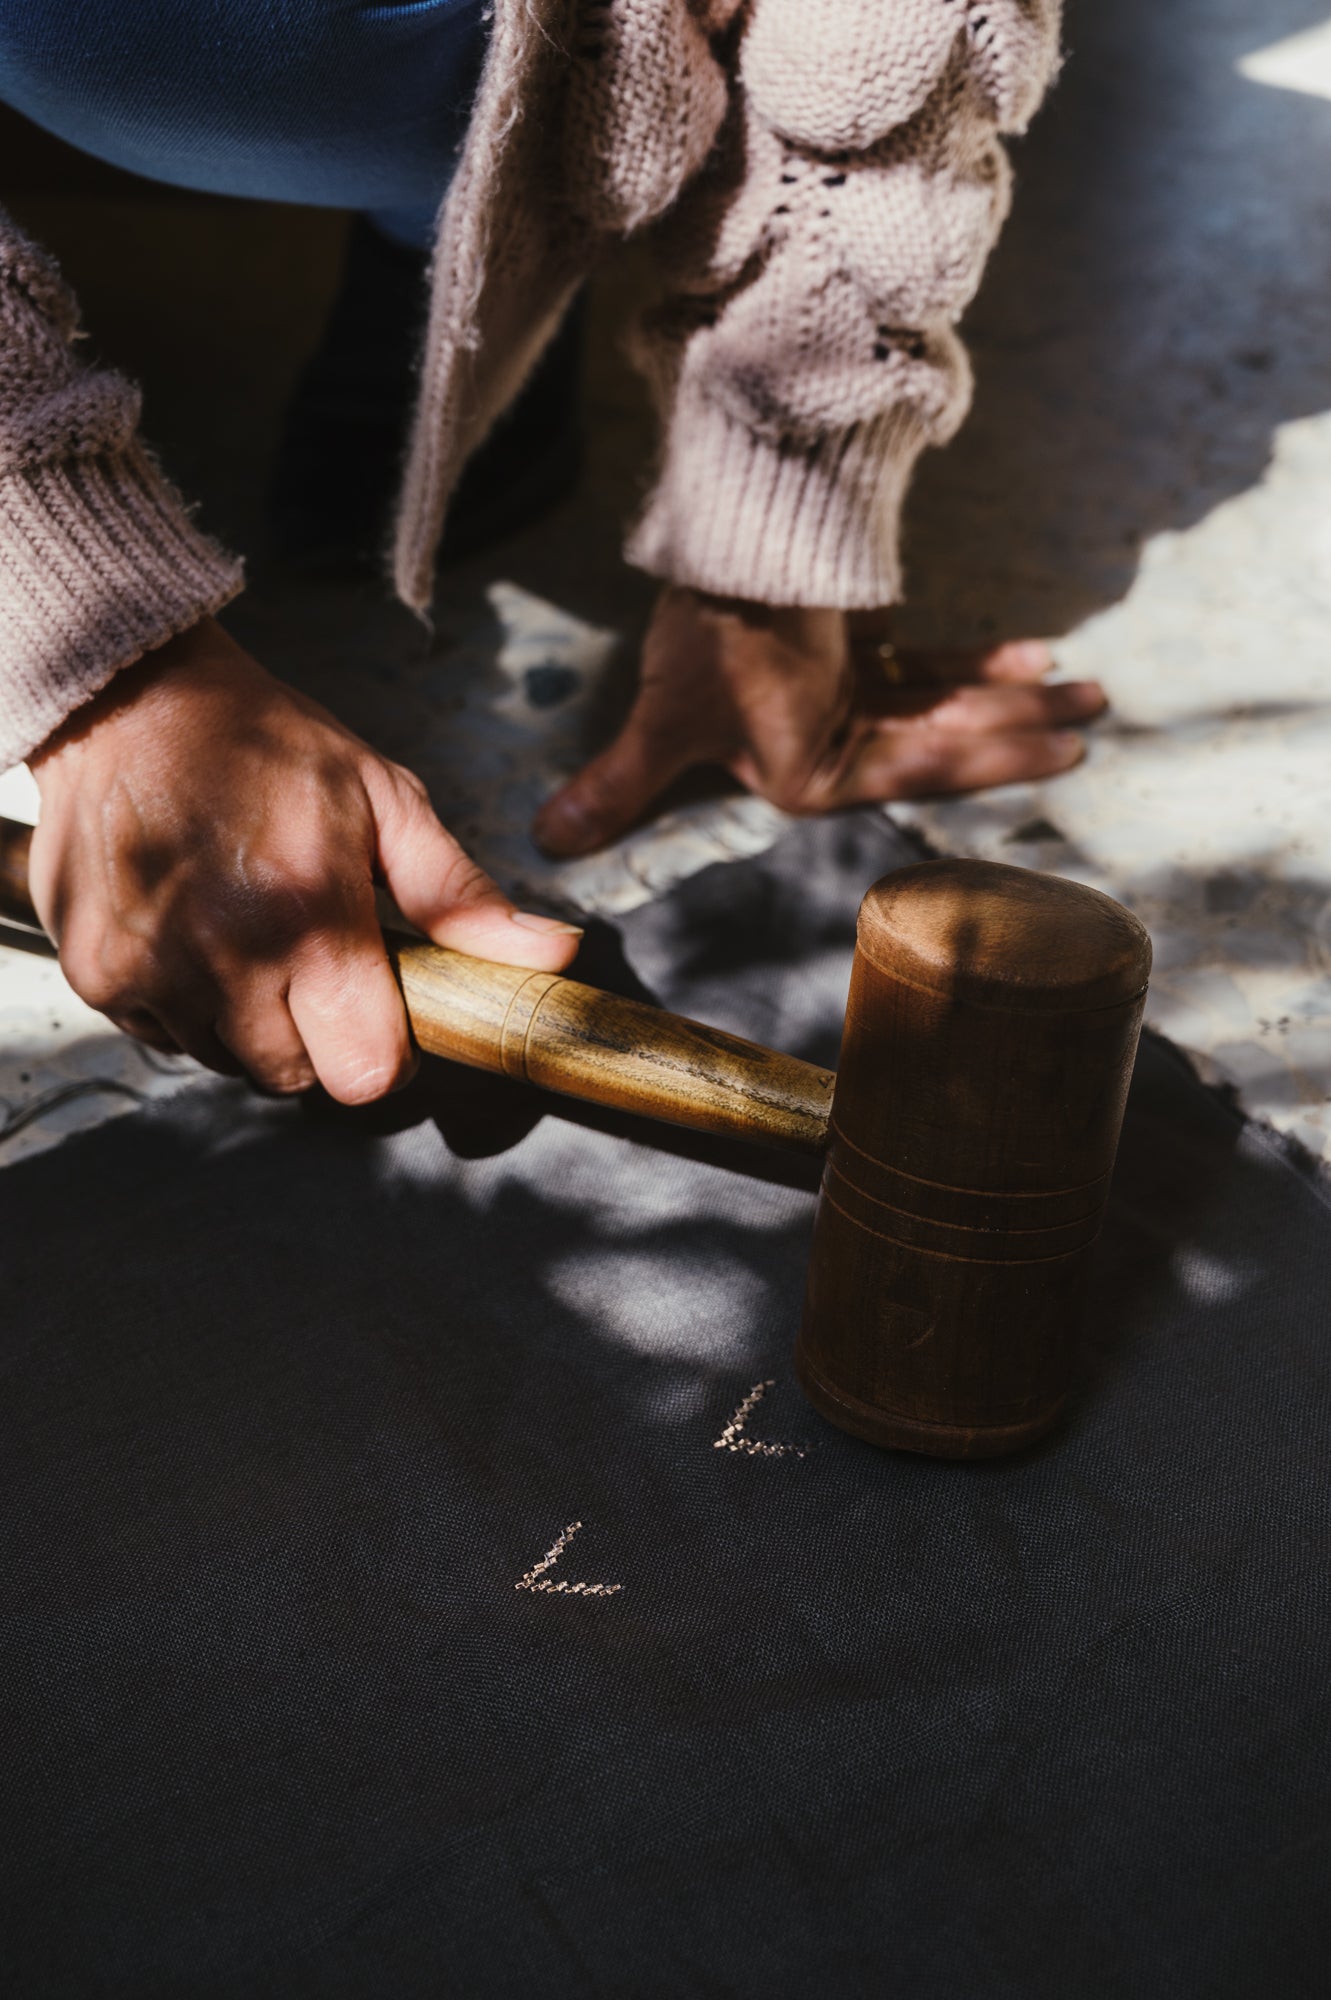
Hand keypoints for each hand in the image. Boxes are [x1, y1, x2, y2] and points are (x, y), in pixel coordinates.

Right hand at [28, 618, 581, 1102]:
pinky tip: (190, 929)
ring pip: (226, 1059)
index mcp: (308, 918)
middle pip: (295, 1075)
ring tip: (245, 931)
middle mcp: (223, 957)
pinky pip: (162, 1034)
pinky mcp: (96, 974)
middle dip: (314, 1034)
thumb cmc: (266, 745)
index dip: (383, 1050)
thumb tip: (550, 950)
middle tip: (306, 957)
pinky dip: (183, 1000)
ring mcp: (150, 971)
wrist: (129, 700)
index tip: (379, 1009)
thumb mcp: (383, 800)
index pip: (365, 1072)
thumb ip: (458, 893)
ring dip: (244, 1018)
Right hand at [532, 587, 1105, 857]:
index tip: (1060, 751)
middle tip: (1098, 711)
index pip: (906, 772)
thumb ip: (622, 786)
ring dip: (1016, 695)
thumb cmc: (700, 633)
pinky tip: (1032, 654)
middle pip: (940, 737)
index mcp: (795, 766)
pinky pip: (926, 663)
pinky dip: (976, 661)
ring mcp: (843, 685)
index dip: (984, 763)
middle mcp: (825, 732)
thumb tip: (545, 838)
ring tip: (1089, 690)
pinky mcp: (854, 643)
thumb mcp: (669, 721)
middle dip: (1022, 727)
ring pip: (944, 701)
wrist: (715, 531)